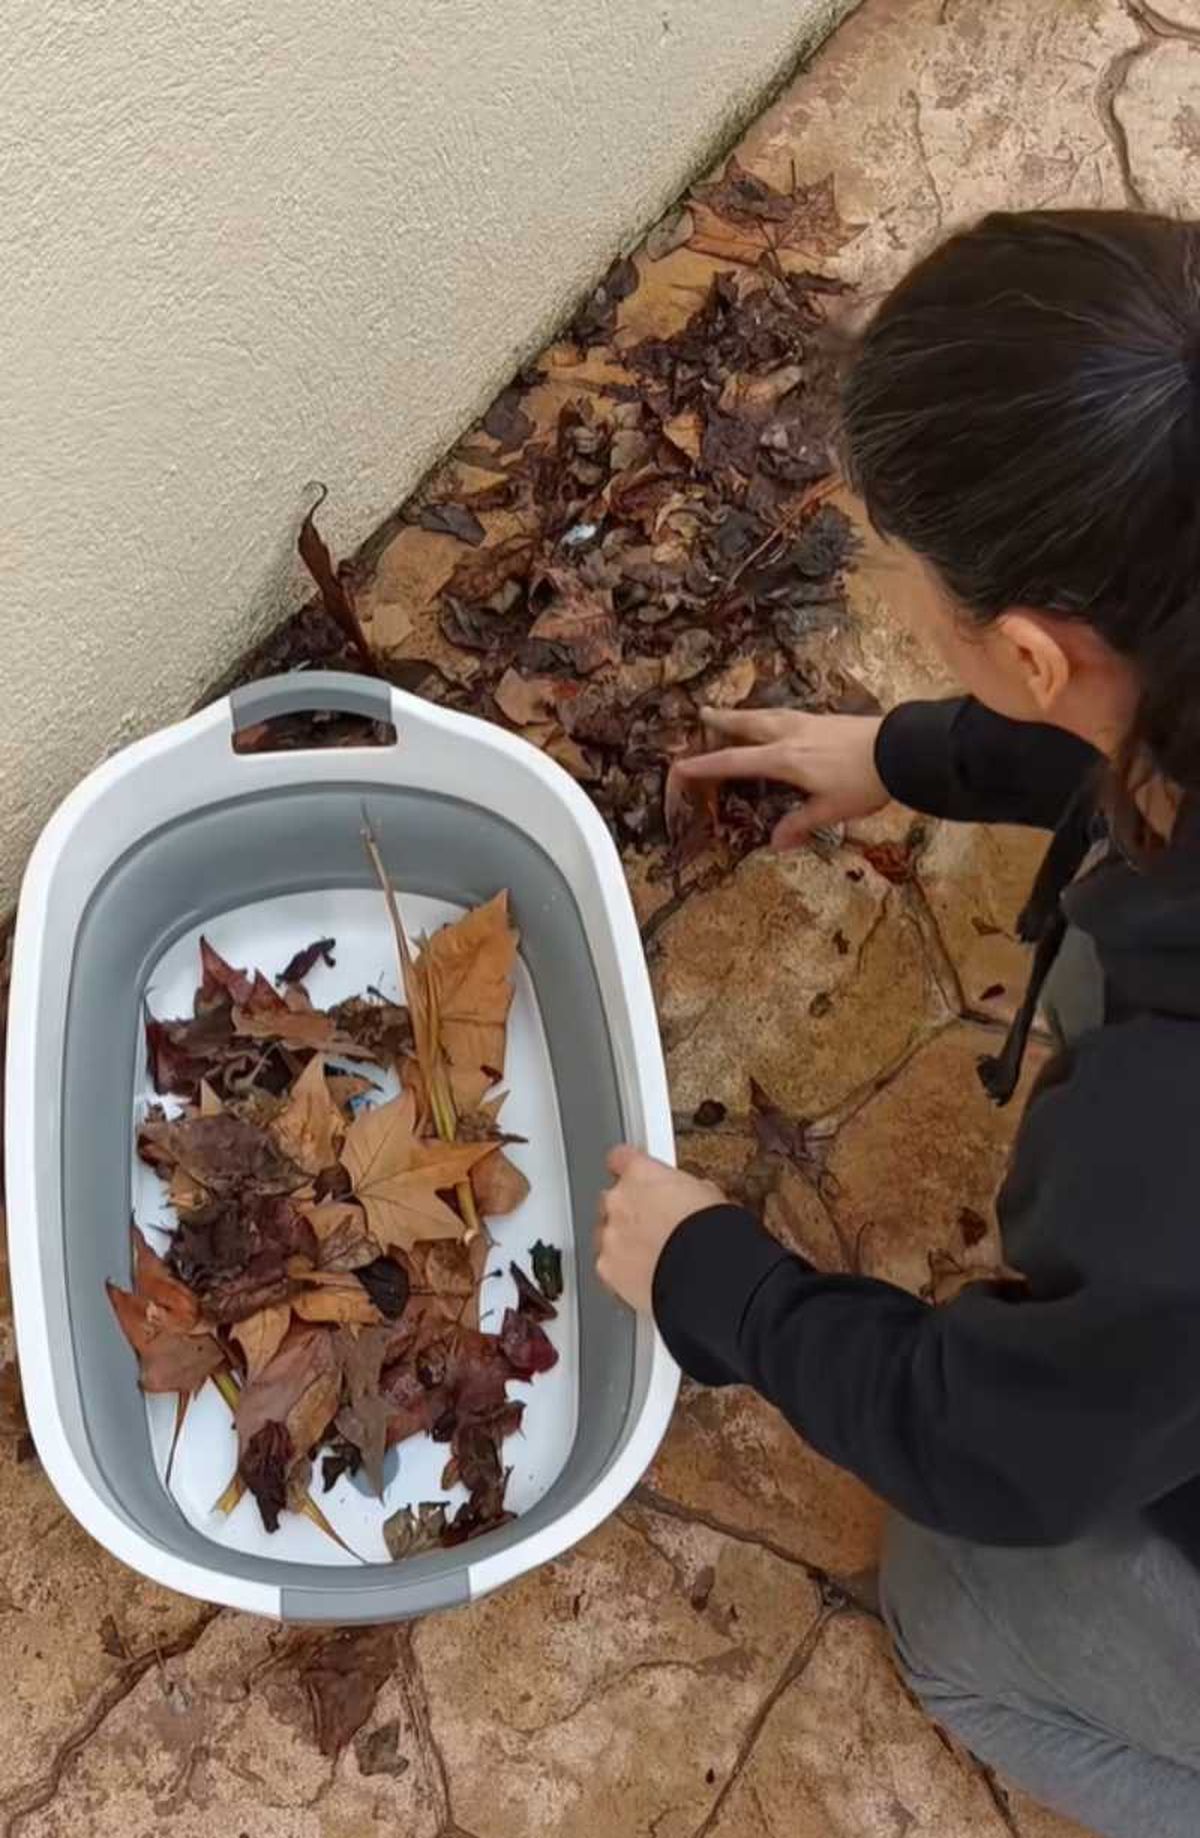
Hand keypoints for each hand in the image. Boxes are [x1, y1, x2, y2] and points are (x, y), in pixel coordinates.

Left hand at [595, 1146, 724, 1313]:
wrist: (706, 1273)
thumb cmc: (710, 1232)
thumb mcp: (708, 1195)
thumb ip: (686, 1189)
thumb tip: (692, 1195)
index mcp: (640, 1172)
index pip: (620, 1157)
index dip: (628, 1167)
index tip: (634, 1175)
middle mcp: (618, 1200)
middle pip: (612, 1199)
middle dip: (629, 1210)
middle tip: (655, 1224)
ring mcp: (609, 1234)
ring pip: (607, 1233)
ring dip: (624, 1240)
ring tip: (655, 1254)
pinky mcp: (606, 1267)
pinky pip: (608, 1265)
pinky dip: (622, 1270)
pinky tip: (646, 1275)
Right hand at [671, 707, 887, 849]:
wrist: (902, 750)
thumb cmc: (865, 782)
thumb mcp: (831, 809)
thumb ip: (801, 823)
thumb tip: (775, 843)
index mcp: (785, 759)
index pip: (736, 761)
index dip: (706, 765)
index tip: (681, 764)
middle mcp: (791, 736)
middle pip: (748, 725)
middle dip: (723, 721)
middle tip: (702, 712)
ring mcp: (810, 723)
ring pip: (768, 715)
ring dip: (747, 714)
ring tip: (736, 713)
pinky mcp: (827, 720)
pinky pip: (788, 715)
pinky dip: (773, 716)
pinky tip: (780, 720)